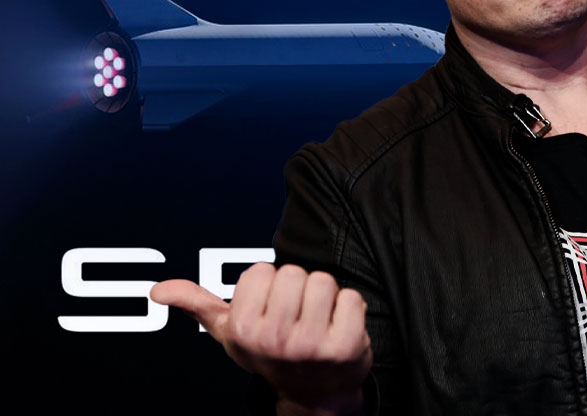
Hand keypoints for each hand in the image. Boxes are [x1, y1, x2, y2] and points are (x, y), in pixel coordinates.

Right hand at [150, 262, 371, 415]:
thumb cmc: (270, 353)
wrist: (313, 393)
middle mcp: (274, 339)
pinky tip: (338, 328)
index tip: (269, 309)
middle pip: (294, 272)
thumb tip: (158, 290)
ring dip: (325, 297)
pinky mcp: (344, 347)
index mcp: (242, 329)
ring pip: (323, 281)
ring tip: (317, 320)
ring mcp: (310, 345)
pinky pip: (352, 298)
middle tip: (296, 315)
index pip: (262, 270)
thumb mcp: (230, 332)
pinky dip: (349, 308)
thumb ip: (198, 305)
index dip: (268, 285)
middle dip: (298, 288)